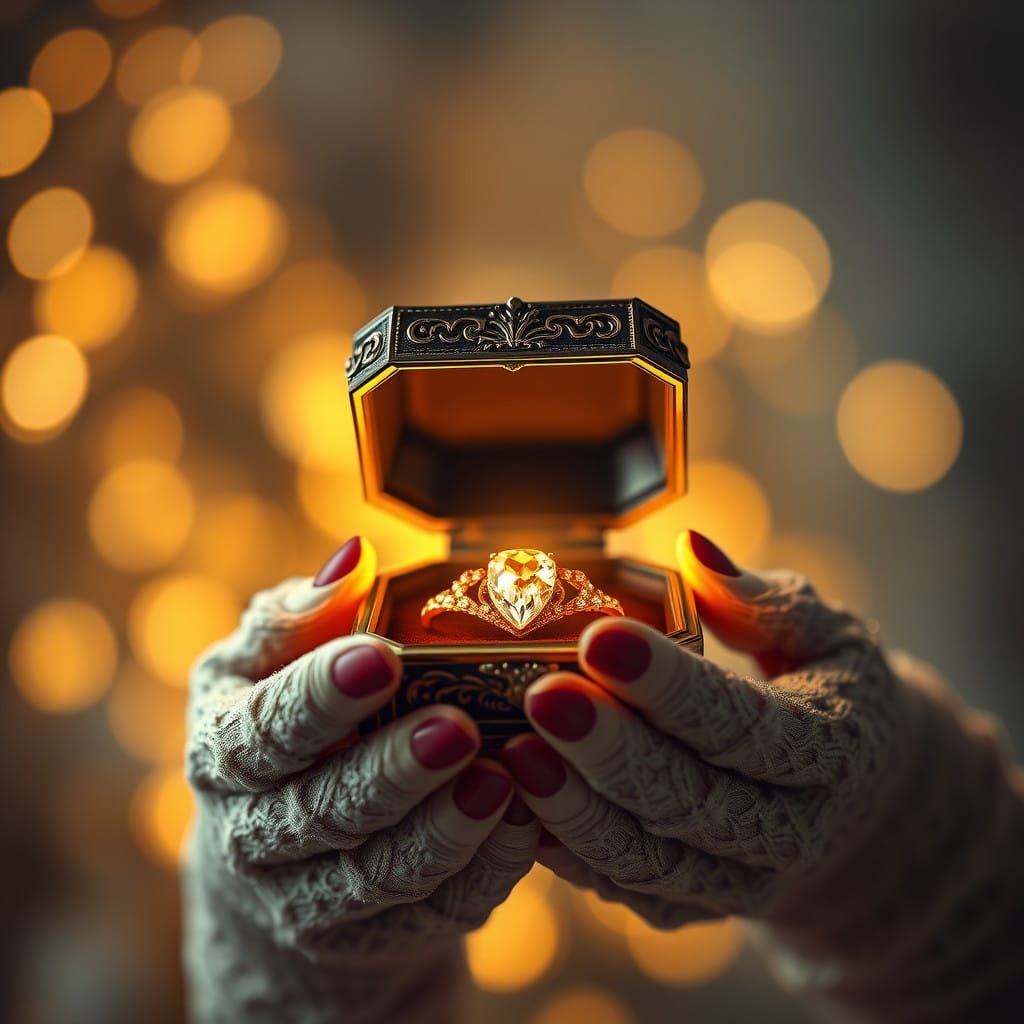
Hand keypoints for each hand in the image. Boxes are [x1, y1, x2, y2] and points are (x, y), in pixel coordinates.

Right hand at [185, 537, 538, 968]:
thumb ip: (303, 614)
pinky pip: (431, 913)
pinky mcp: (371, 935)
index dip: (320, 698)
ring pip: (377, 875)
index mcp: (223, 753)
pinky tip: (521, 821)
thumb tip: (355, 559)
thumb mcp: (268, 664)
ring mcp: (309, 897)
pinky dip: (481, 871)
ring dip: (443, 831)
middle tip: (456, 727)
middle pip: (320, 812)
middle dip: (392, 772)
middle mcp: (253, 835)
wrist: (282, 854)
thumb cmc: (282, 727)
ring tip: (501, 780)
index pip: (262, 731)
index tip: (381, 658)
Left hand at [500, 530, 1022, 1021]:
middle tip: (542, 697)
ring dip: (577, 810)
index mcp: (830, 749)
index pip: (744, 721)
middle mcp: (792, 829)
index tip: (601, 638)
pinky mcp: (695, 904)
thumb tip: (693, 550)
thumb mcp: (825, 635)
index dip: (669, 685)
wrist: (858, 806)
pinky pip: (627, 888)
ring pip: (653, 858)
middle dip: (609, 749)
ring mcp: (742, 878)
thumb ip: (762, 599)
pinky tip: (520, 804)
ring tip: (516, 754)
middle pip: (691, 798)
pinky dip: (570, 854)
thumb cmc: (828, 692)